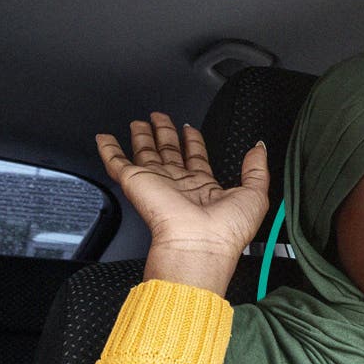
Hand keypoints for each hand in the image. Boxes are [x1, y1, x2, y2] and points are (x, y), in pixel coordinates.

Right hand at [96, 112, 268, 293]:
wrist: (199, 245)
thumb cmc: (226, 231)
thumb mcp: (255, 194)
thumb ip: (257, 168)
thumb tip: (259, 148)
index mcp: (204, 188)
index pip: (196, 159)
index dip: (193, 142)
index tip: (190, 129)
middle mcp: (179, 186)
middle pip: (170, 153)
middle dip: (166, 134)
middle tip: (161, 118)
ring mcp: (156, 183)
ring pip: (146, 154)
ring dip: (142, 137)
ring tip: (140, 121)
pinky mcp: (136, 183)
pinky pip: (117, 163)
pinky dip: (108, 150)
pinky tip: (104, 138)